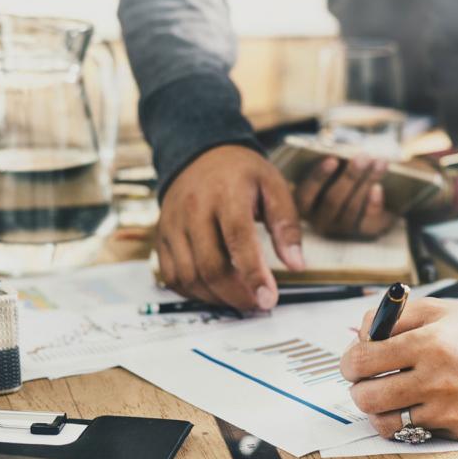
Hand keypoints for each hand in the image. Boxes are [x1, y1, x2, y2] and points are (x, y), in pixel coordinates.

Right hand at [157, 145, 304, 310]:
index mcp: (225, 193)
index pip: (237, 239)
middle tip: (258, 304)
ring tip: (240, 299)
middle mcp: (193, 210)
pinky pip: (171, 276)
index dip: (253, 274)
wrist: (200, 154)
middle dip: (236, 294)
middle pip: (210, 266)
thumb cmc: (241, 173)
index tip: (269, 299)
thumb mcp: (274, 187)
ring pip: (188, 276)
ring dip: (216, 297)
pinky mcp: (161, 237)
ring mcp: (172, 225)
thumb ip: (287, 225)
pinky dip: (193, 292)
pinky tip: (215, 292)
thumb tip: (296, 264)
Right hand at [295, 155, 395, 237]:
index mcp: (305, 205)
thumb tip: (346, 155)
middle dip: (350, 176)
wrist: (364, 202)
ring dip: (367, 182)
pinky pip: (367, 220)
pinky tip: (378, 187)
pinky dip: (373, 203)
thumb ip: (334, 166)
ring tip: (379, 163)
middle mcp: (319, 221)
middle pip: (332, 200)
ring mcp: (340, 228)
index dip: (319, 176)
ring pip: (352, 208)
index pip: (306, 194)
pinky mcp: (361, 232)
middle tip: (363, 158)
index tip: (333, 159)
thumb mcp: (332, 172)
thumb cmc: (341, 179)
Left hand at [340, 299, 457, 439]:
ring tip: (390, 396)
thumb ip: (395, 317)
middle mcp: (438, 378)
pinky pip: (420, 431)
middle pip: (367, 398)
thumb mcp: (441, 309)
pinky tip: (424, 402)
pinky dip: (414, 418)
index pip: (362, 361)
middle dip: (359, 388)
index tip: (354, 361)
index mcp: (429, 342)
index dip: (349, 362)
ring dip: (380, 410)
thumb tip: (362, 334)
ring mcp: (451, 409)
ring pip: (387, 423)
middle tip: (368, 380)